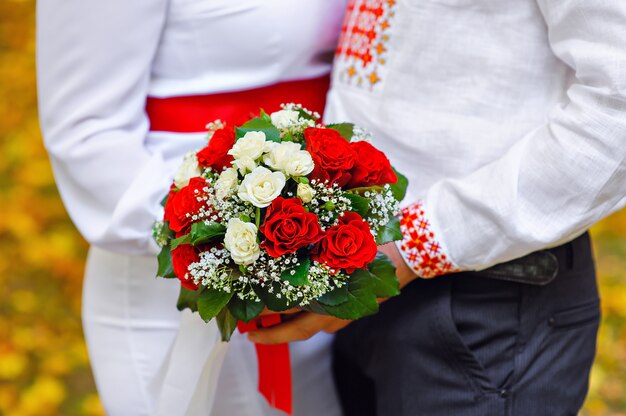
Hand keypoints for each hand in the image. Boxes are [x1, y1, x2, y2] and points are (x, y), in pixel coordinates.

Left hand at [248, 243, 417, 344]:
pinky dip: (300, 312)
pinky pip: (318, 316)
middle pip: (294, 329)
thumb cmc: (372, 249)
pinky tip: (290, 302)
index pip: (291, 322)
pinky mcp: (347, 309)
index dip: (268, 326)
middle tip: (247, 326)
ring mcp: (341, 314)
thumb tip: (277, 254)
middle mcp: (334, 314)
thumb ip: (313, 254)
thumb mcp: (339, 249)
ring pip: (305, 324)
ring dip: (284, 322)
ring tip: (262, 315)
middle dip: (269, 330)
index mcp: (329, 302)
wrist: (405, 255)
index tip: (247, 329)